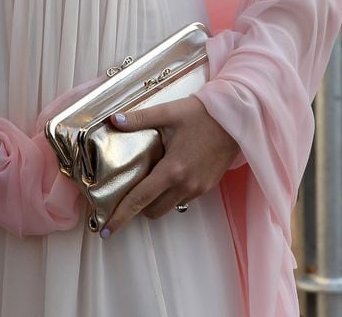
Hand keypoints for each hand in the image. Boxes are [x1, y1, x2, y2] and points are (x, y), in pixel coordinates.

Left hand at [102, 96, 239, 235]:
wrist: (236, 118)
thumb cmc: (202, 114)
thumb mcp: (168, 112)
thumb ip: (140, 119)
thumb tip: (113, 120)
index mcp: (172, 170)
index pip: (140, 199)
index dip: (121, 215)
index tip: (106, 229)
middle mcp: (185, 185)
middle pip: (153, 210)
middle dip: (138, 206)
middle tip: (129, 190)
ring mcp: (198, 188)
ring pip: (168, 206)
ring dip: (156, 199)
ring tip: (150, 178)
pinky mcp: (207, 187)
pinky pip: (183, 198)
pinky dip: (172, 192)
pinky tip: (170, 173)